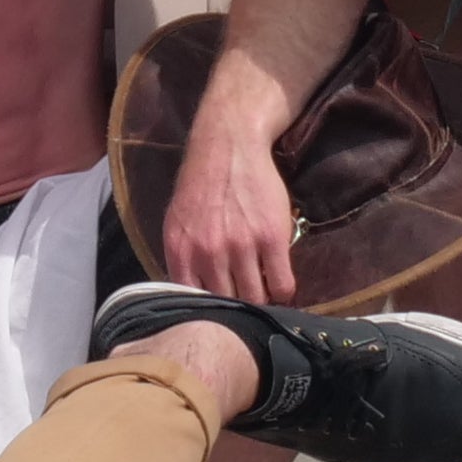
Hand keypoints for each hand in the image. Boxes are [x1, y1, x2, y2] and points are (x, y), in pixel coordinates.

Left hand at [157, 116, 301, 304]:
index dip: (210, 314)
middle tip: (248, 306)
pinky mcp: (271, 238)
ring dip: (263, 302)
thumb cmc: (201, 187)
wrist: (227, 146)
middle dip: (238, 310)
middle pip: (228, 305)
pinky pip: (282, 284)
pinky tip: (281, 286)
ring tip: (266, 296)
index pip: (195, 304)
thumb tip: (190, 300)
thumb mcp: (177, 224)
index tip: (221, 315)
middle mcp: (209, 253)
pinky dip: (284, 292)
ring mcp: (241, 246)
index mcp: (181, 252)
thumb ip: (182, 261)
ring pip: (256, 299)